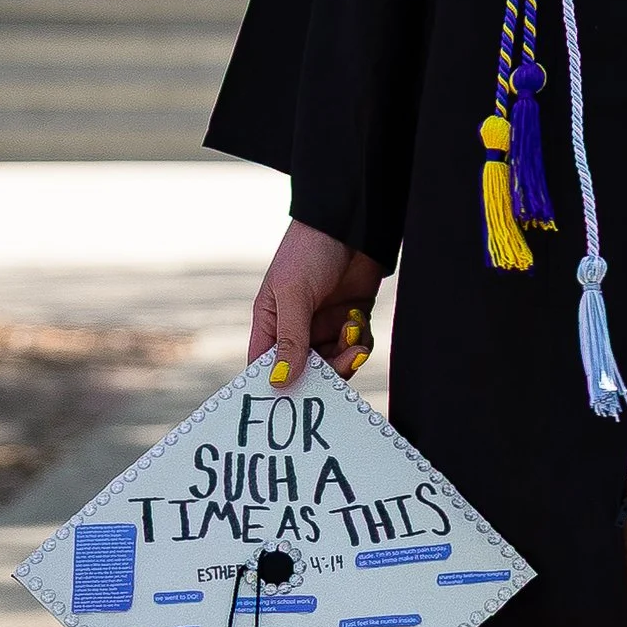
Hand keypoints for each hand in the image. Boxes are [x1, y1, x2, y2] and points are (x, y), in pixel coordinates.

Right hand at [248, 221, 383, 387]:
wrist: (350, 223)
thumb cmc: (309, 251)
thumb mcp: (293, 294)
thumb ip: (290, 339)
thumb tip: (279, 382)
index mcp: (271, 322)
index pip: (266, 366)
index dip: (277, 386)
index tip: (293, 402)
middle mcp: (297, 328)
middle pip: (307, 371)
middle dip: (324, 371)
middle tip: (340, 360)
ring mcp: (325, 324)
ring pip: (335, 362)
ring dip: (346, 355)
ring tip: (351, 330)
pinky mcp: (351, 319)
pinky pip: (356, 346)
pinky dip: (360, 341)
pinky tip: (357, 320)